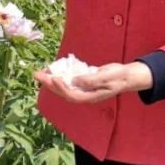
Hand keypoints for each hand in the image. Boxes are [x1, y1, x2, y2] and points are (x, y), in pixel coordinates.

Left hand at [33, 62, 152, 103]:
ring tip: (41, 72)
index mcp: (90, 96)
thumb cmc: (119, 77)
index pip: (71, 95)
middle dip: (50, 83)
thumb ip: (91, 80)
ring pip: (64, 85)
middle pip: (63, 91)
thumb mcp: (107, 77)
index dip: (61, 88)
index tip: (54, 79)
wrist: (127, 76)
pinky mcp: (84, 81)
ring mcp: (83, 88)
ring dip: (52, 79)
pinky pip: (69, 79)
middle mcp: (84, 94)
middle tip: (37, 74)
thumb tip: (74, 81)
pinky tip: (54, 68)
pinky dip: (61, 74)